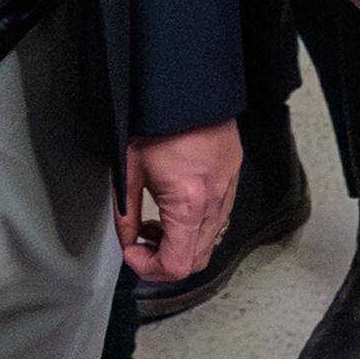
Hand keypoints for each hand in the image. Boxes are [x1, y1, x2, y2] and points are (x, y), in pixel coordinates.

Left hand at [121, 119, 242, 283]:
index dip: (149, 268)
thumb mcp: (130, 171)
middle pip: (196, 260)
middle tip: (142, 243)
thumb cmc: (158, 124)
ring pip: (210, 241)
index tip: (132, 251)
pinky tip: (178, 206)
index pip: (177, 265)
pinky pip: (219, 217)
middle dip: (164, 260)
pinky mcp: (233, 177)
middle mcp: (214, 203)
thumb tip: (127, 241)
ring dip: (182, 243)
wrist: (189, 89)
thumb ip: (126, 214)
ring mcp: (228, 190)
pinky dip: (197, 225)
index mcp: (188, 204)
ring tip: (158, 223)